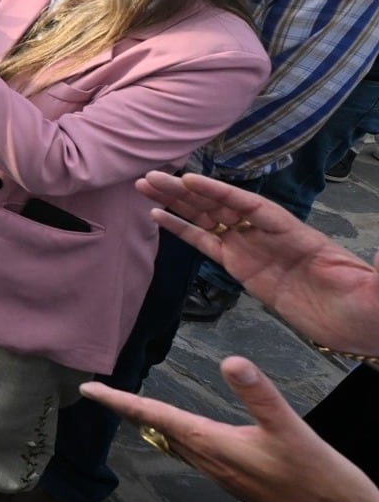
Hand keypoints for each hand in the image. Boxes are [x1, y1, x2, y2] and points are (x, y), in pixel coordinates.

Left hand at [81, 359, 378, 501]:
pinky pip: (198, 453)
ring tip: (132, 406)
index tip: (88, 390)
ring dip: (152, 423)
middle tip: (101, 394)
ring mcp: (227, 473)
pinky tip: (186, 431)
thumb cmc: (324, 486)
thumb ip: (260, 395)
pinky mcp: (244, 480)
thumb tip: (231, 360)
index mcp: (215, 446)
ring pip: (177, 443)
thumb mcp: (292, 432)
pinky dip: (180, 435)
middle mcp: (213, 461)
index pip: (155, 417)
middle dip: (128, 411)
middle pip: (158, 430)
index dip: (120, 401)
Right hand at [134, 171, 378, 352]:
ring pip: (209, 219)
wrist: (366, 325)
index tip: (190, 181)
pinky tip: (159, 218)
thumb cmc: (373, 304)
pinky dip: (182, 231)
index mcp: (296, 234)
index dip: (221, 193)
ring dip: (177, 203)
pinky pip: (207, 245)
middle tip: (151, 176)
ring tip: (145, 187)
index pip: (252, 206)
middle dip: (187, 190)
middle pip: (223, 206)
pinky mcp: (243, 269)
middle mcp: (269, 235)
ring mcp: (254, 250)